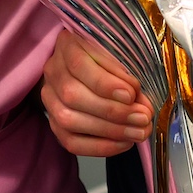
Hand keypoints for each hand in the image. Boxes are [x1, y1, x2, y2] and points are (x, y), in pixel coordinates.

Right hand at [41, 30, 152, 156]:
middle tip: (143, 117)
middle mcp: (52, 72)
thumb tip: (141, 103)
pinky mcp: (54, 123)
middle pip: (72, 96)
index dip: (105, 83)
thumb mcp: (118, 53)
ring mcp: (49, 100)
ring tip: (139, 132)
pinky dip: (101, 147)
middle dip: (113, 111)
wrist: (87, 67)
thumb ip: (127, 73)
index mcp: (67, 45)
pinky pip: (71, 142)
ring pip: (70, 121)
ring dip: (110, 130)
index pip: (78, 65)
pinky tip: (125, 143)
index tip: (132, 94)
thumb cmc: (109, 57)